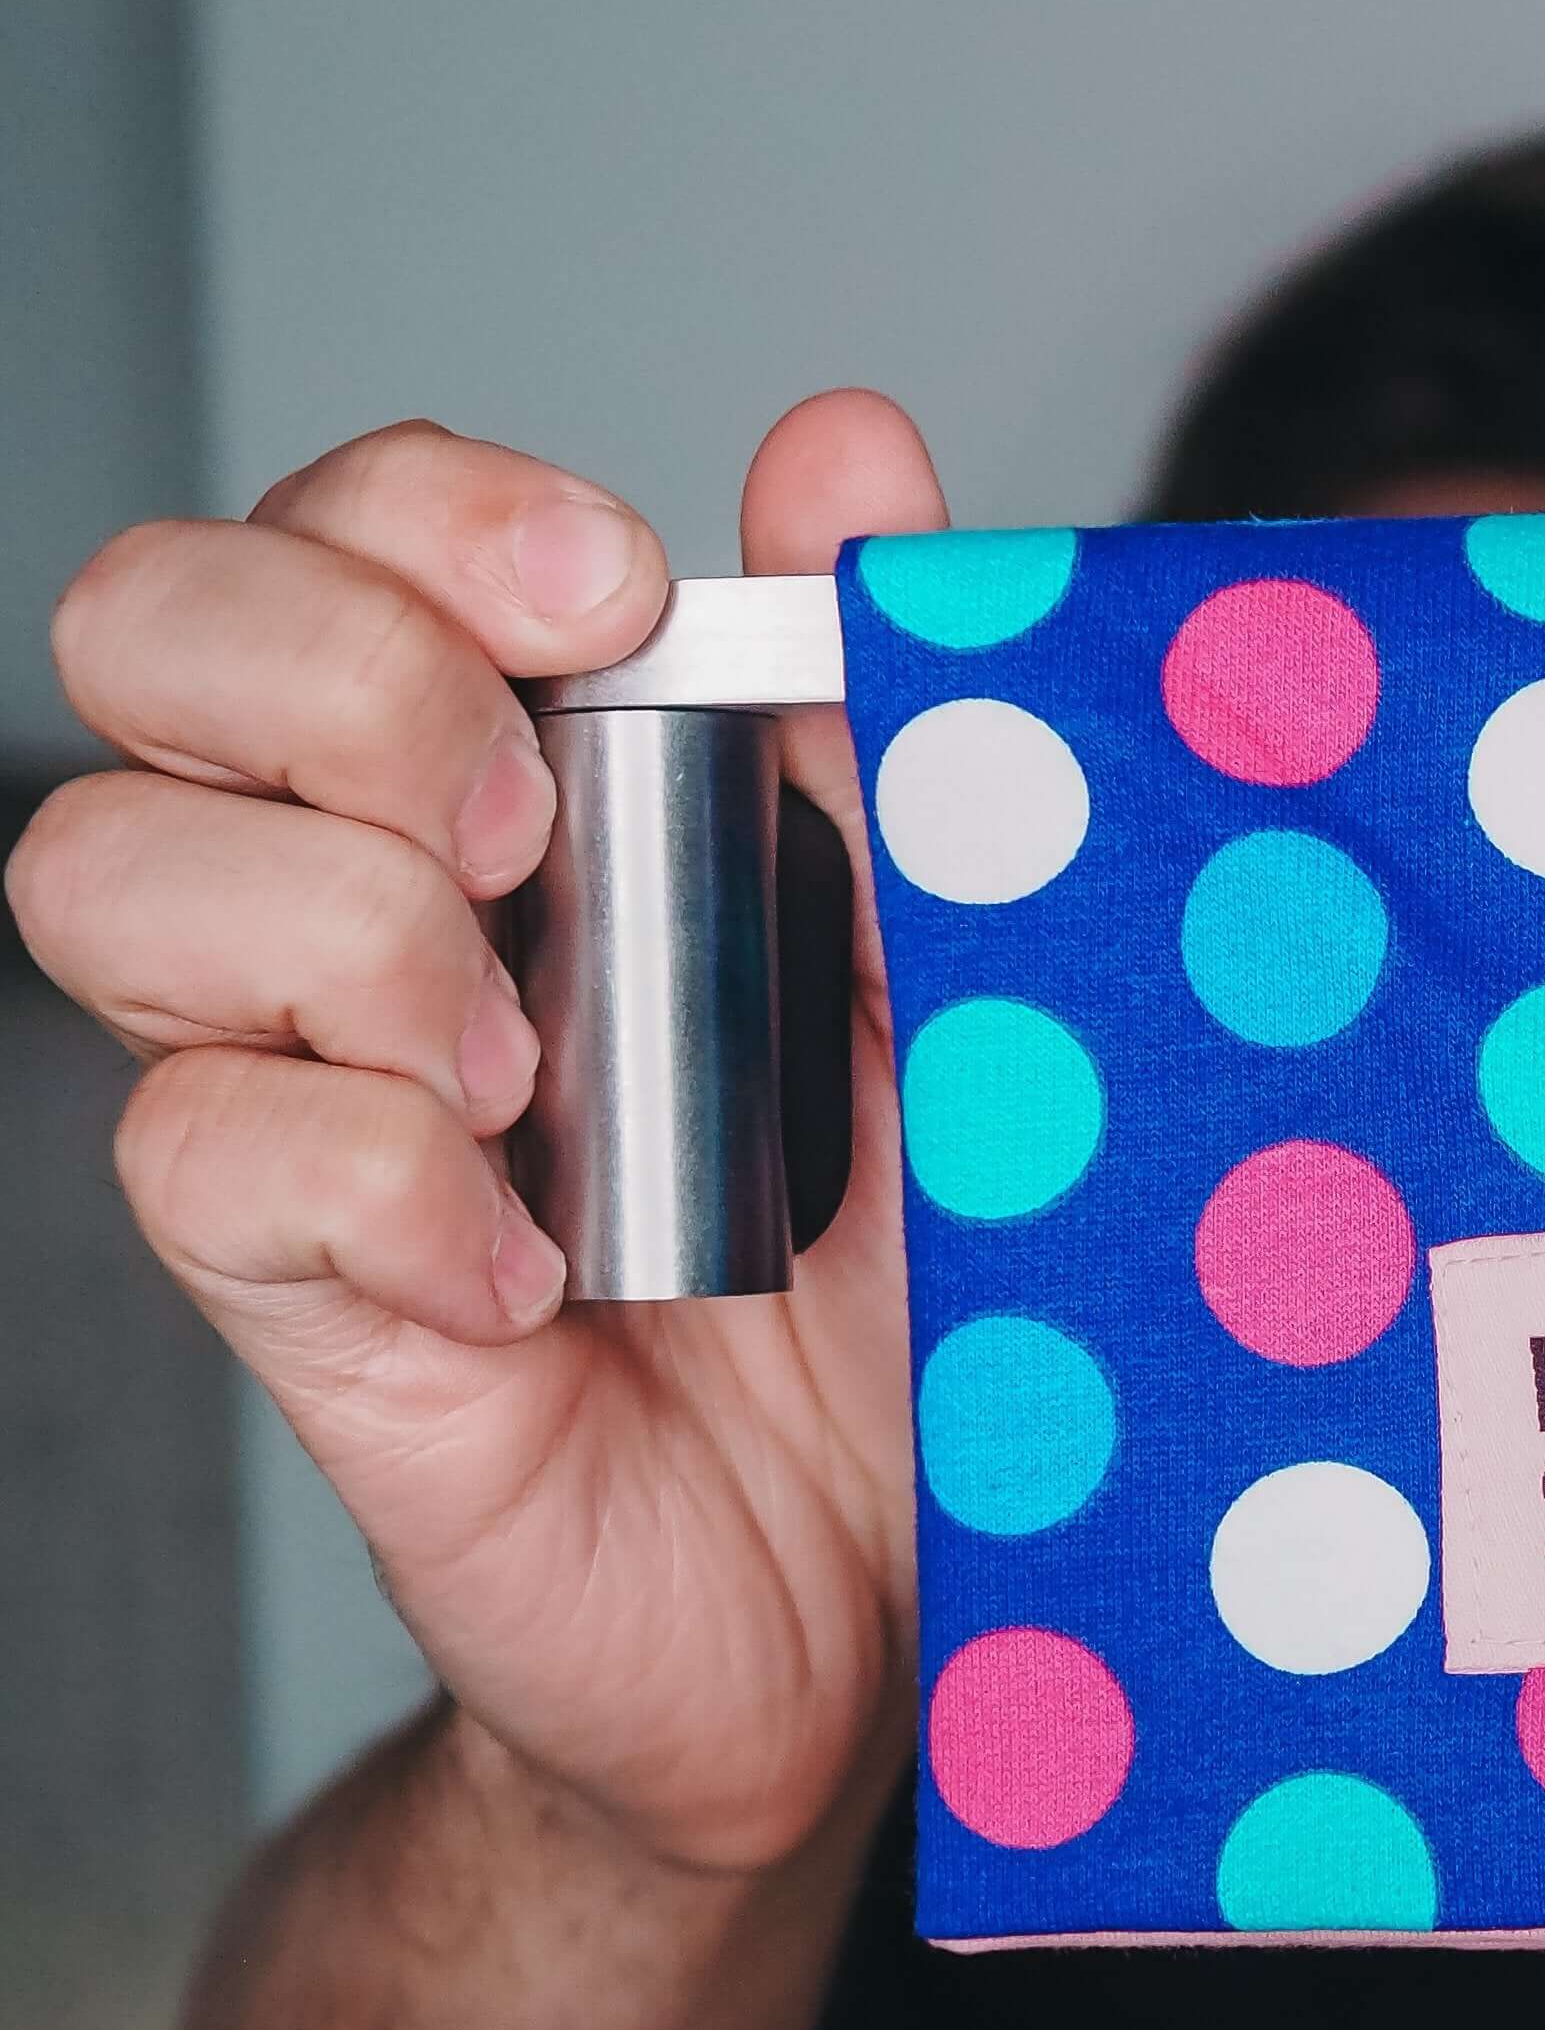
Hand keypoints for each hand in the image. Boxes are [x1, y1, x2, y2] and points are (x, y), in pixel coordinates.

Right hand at [10, 396, 946, 1865]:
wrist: (885, 1582)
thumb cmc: (901, 1258)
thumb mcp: (956, 965)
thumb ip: (885, 715)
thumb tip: (841, 448)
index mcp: (506, 763)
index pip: (336, 524)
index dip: (426, 510)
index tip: (614, 591)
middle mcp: (354, 888)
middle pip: (141, 627)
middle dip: (337, 671)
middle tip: (530, 819)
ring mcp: (295, 1082)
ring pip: (102, 870)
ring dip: (336, 924)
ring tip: (522, 1060)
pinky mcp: (285, 1289)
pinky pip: (196, 1156)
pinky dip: (382, 1188)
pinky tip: (536, 1267)